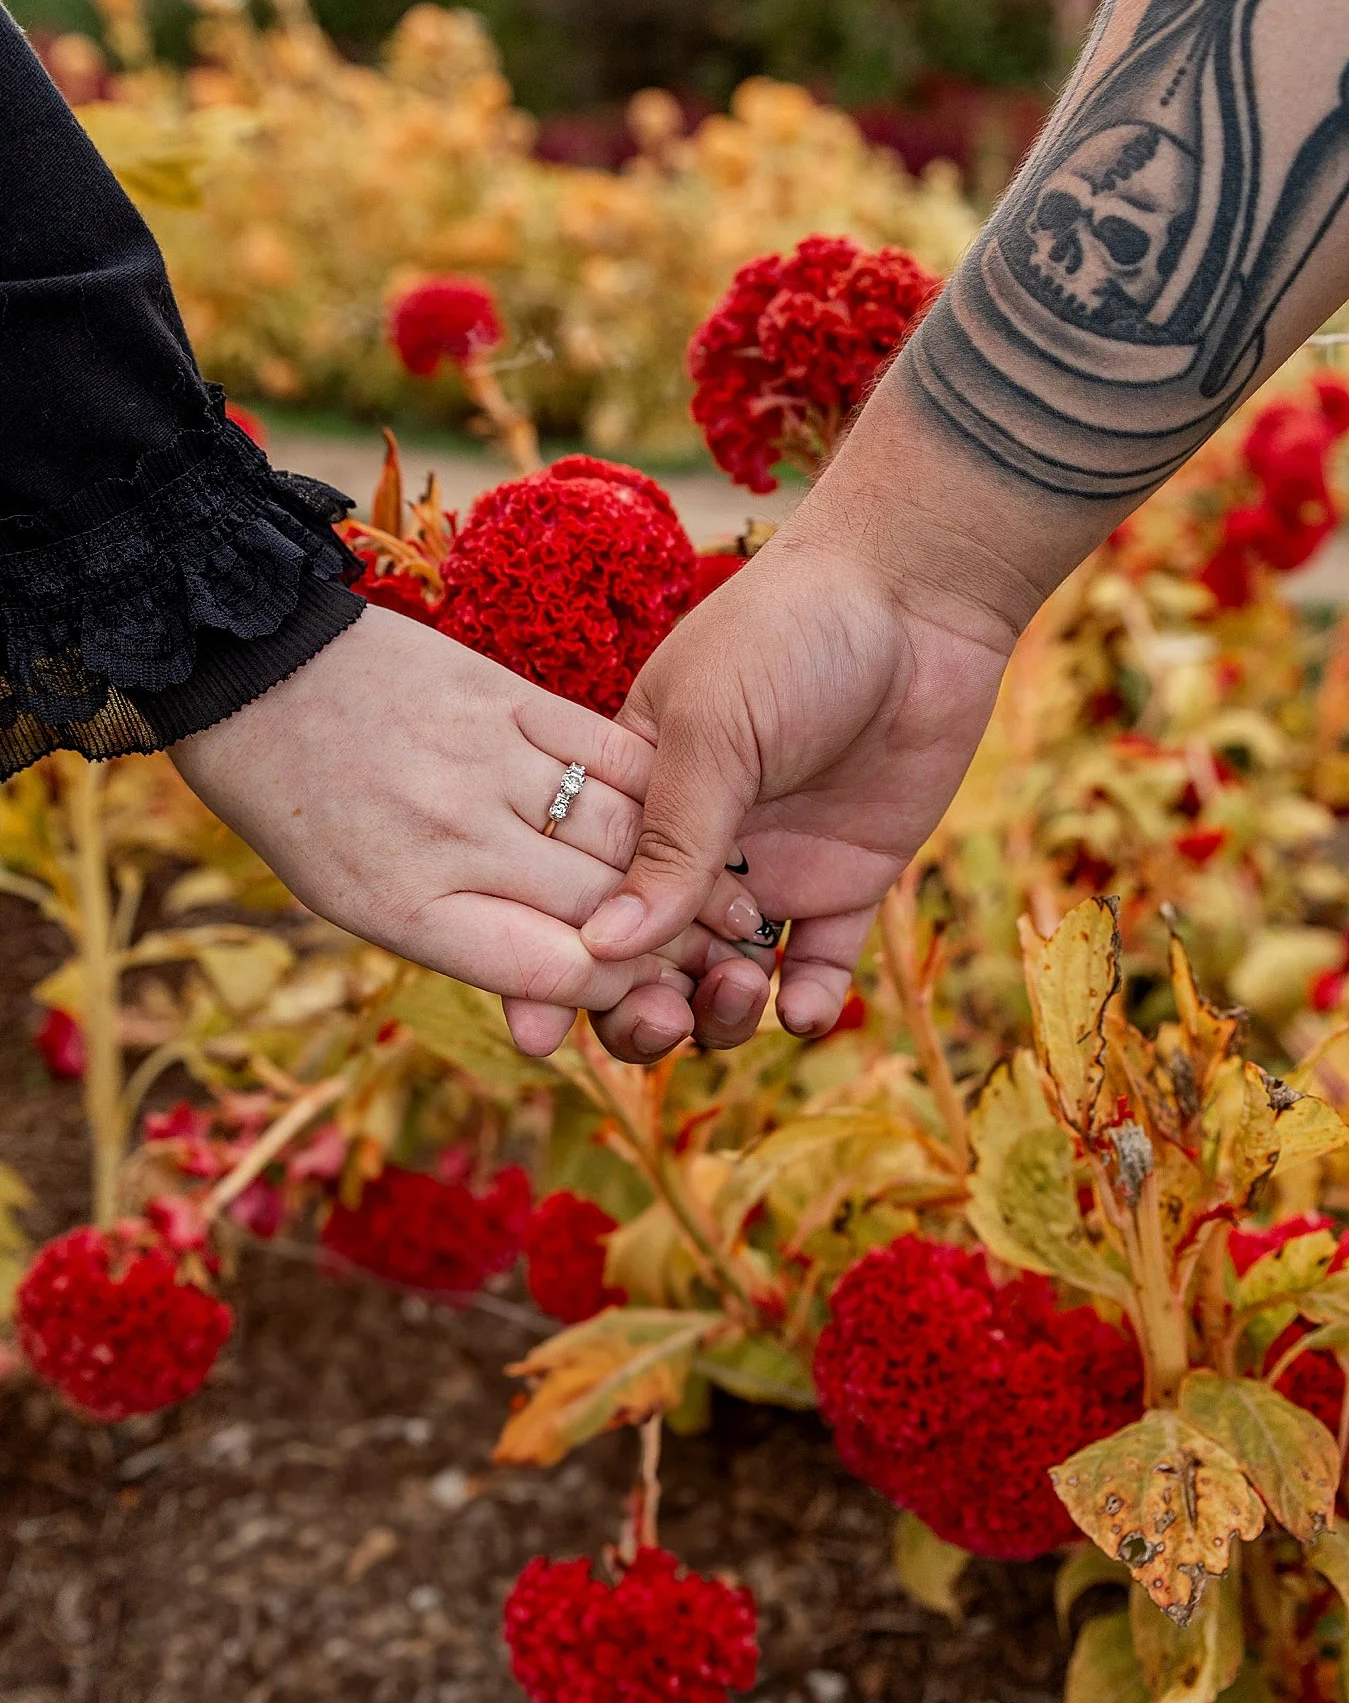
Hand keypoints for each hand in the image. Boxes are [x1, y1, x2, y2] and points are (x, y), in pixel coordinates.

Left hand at [172, 604, 771, 1036]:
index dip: (627, 994)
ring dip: (695, 872)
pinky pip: (609, 752)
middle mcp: (453, 839)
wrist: (256, 673)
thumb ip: (465, 951)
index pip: (553, 972)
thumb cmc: (304, 810)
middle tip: (735, 960)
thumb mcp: (362, 905)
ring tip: (738, 898)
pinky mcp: (507, 696)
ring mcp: (485, 762)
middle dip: (683, 944)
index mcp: (408, 907)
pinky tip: (695, 812)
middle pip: (605, 907)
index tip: (664, 998)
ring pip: (624, 832)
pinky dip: (661, 790)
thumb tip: (548, 1029)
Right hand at [506, 370, 1104, 1059]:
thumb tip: (602, 948)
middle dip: (637, 1010)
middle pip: (643, 964)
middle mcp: (692, 847)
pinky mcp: (848, 884)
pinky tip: (807, 1009)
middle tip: (660, 1016)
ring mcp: (770, 871)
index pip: (575, 900)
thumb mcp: (709, 730)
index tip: (539, 1030)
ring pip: (725, 983)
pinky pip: (820, 970)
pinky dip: (810, 1007)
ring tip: (742, 990)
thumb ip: (664, 842)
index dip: (552, 968)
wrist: (919, 598)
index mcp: (630, 800)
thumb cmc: (788, 634)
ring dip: (722, 1014)